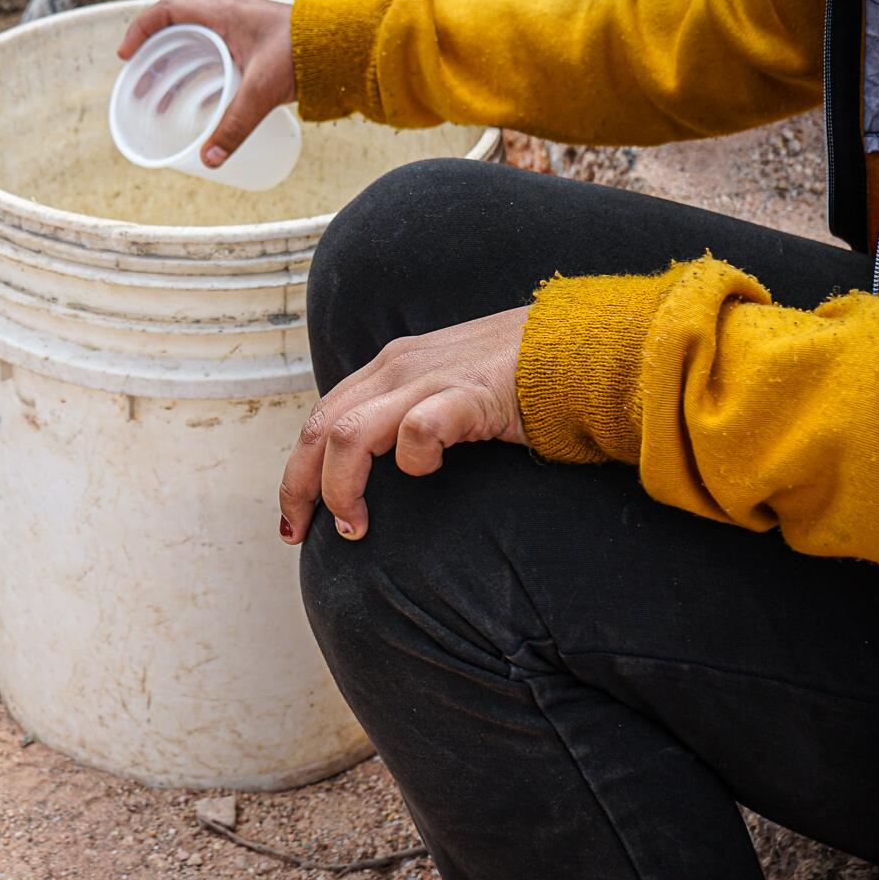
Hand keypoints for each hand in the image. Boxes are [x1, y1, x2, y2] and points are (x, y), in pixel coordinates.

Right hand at [116, 0, 293, 167]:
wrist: (346, 44)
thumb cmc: (305, 53)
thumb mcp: (262, 91)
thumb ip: (234, 125)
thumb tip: (209, 160)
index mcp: (223, 14)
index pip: (167, 11)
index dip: (141, 31)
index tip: (126, 56)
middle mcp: (231, 16)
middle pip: (179, 31)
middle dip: (155, 59)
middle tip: (142, 86)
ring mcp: (246, 29)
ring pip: (199, 44)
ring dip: (178, 67)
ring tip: (165, 97)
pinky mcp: (259, 45)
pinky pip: (220, 53)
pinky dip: (204, 72)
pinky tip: (205, 97)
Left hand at [279, 307, 529, 543]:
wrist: (582, 345)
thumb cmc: (520, 379)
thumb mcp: (446, 390)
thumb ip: (411, 413)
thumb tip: (381, 464)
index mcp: (389, 366)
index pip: (320, 417)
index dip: (298, 470)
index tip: (295, 518)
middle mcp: (398, 367)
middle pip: (320, 428)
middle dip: (300, 486)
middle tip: (299, 534)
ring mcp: (431, 377)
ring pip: (350, 433)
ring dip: (342, 488)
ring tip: (355, 527)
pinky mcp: (469, 393)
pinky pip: (416, 431)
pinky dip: (412, 461)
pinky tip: (429, 474)